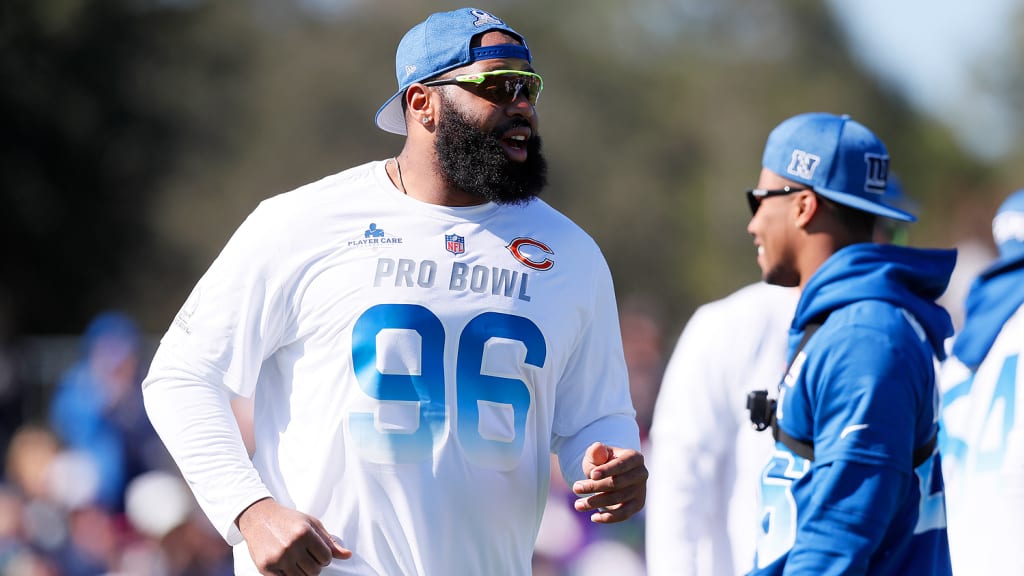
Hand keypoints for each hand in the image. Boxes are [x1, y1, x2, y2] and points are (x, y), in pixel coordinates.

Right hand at [237, 497, 351, 574]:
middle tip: (306, 556)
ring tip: (298, 561)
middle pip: (315, 571)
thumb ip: (329, 541)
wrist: (258, 518)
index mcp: (304, 532)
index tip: (317, 552)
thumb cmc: (288, 519)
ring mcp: (278, 558)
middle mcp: (291, 546)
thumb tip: (347, 555)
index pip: (326, 558)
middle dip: (314, 565)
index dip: (324, 557)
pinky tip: (287, 566)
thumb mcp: (311, 524)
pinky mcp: (266, 568)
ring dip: (303, 572)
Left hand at [572, 441, 647, 522]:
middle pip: (617, 483)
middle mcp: (641, 474)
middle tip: (576, 488)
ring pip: (617, 499)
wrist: (610, 475)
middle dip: (594, 487)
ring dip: (596, 502)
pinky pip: (623, 514)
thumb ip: (596, 451)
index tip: (591, 475)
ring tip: (578, 505)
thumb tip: (597, 448)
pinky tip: (594, 517)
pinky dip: (608, 517)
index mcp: (634, 457)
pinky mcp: (637, 505)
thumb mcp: (597, 455)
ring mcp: (641, 490)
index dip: (607, 470)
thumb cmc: (602, 462)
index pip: (622, 465)